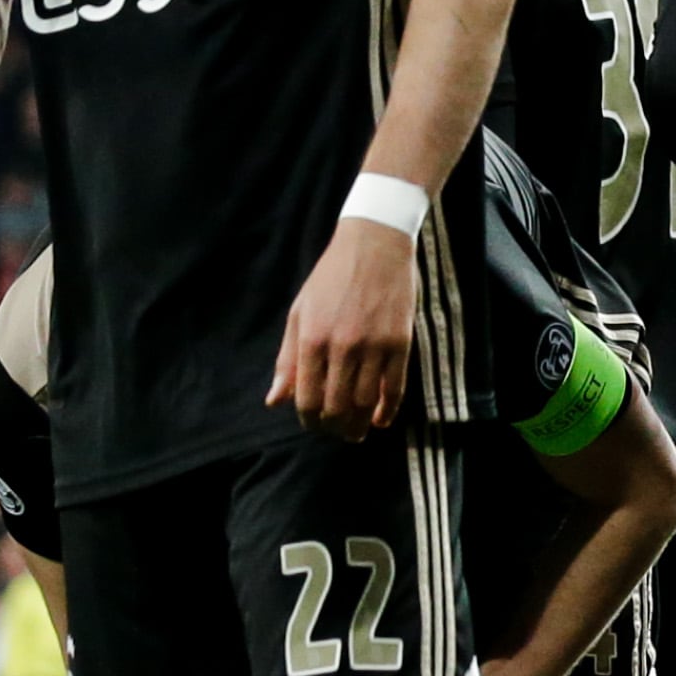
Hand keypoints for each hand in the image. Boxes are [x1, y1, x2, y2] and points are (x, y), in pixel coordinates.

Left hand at [268, 216, 418, 439]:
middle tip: (336, 432)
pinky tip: (380, 419)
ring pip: (366, 404)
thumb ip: (287, 359)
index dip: (309, 420)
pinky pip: (395, 390)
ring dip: (360, 425)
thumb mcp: (300, 312)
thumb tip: (275, 401)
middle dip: (334, 428)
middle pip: (337, 408)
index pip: (307, 399)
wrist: (375, 243)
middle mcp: (342, 346)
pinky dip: (387, 411)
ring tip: (356, 430)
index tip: (314, 424)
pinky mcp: (400, 343)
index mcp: (312, 339)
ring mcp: (374, 346)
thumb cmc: (331, 277)